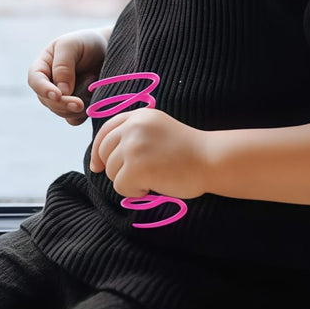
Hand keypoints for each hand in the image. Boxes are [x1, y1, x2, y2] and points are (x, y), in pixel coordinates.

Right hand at [28, 29, 108, 125]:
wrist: (109, 51)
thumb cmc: (87, 44)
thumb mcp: (72, 46)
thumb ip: (63, 66)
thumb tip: (61, 92)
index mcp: (42, 67)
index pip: (35, 81)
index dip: (44, 89)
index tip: (58, 95)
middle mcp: (49, 85)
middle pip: (48, 101)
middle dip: (64, 103)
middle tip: (80, 104)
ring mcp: (62, 98)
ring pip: (61, 112)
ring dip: (76, 108)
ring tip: (92, 89)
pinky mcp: (76, 108)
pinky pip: (74, 119)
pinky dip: (83, 115)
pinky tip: (93, 101)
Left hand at [90, 106, 211, 201]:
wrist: (212, 159)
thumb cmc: (187, 151)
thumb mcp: (157, 129)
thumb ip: (133, 134)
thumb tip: (102, 157)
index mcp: (138, 116)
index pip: (105, 132)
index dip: (98, 151)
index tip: (98, 165)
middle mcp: (132, 127)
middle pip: (105, 153)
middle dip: (116, 168)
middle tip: (138, 176)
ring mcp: (133, 147)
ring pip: (112, 172)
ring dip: (129, 181)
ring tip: (153, 178)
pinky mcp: (136, 167)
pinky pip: (120, 186)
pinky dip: (134, 192)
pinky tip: (152, 186)